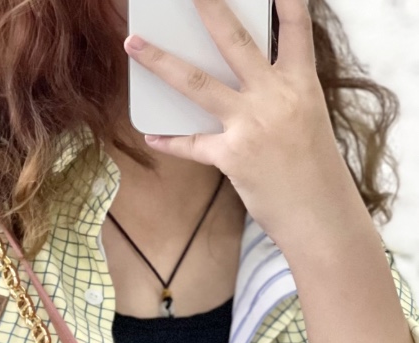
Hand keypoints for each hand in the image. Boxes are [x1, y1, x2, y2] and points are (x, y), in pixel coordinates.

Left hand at [124, 0, 364, 247]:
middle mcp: (275, 96)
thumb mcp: (305, 118)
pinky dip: (169, 140)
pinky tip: (151, 134)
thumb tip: (239, 87)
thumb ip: (276, 96)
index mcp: (300, 83)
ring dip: (161, 62)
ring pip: (197, 84)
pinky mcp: (232, 156)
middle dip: (209, 11)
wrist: (318, 211)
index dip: (284, 2)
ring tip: (134, 45)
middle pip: (235, 43)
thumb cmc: (312, 168)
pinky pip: (191, 144)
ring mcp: (251, 124)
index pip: (295, 30)